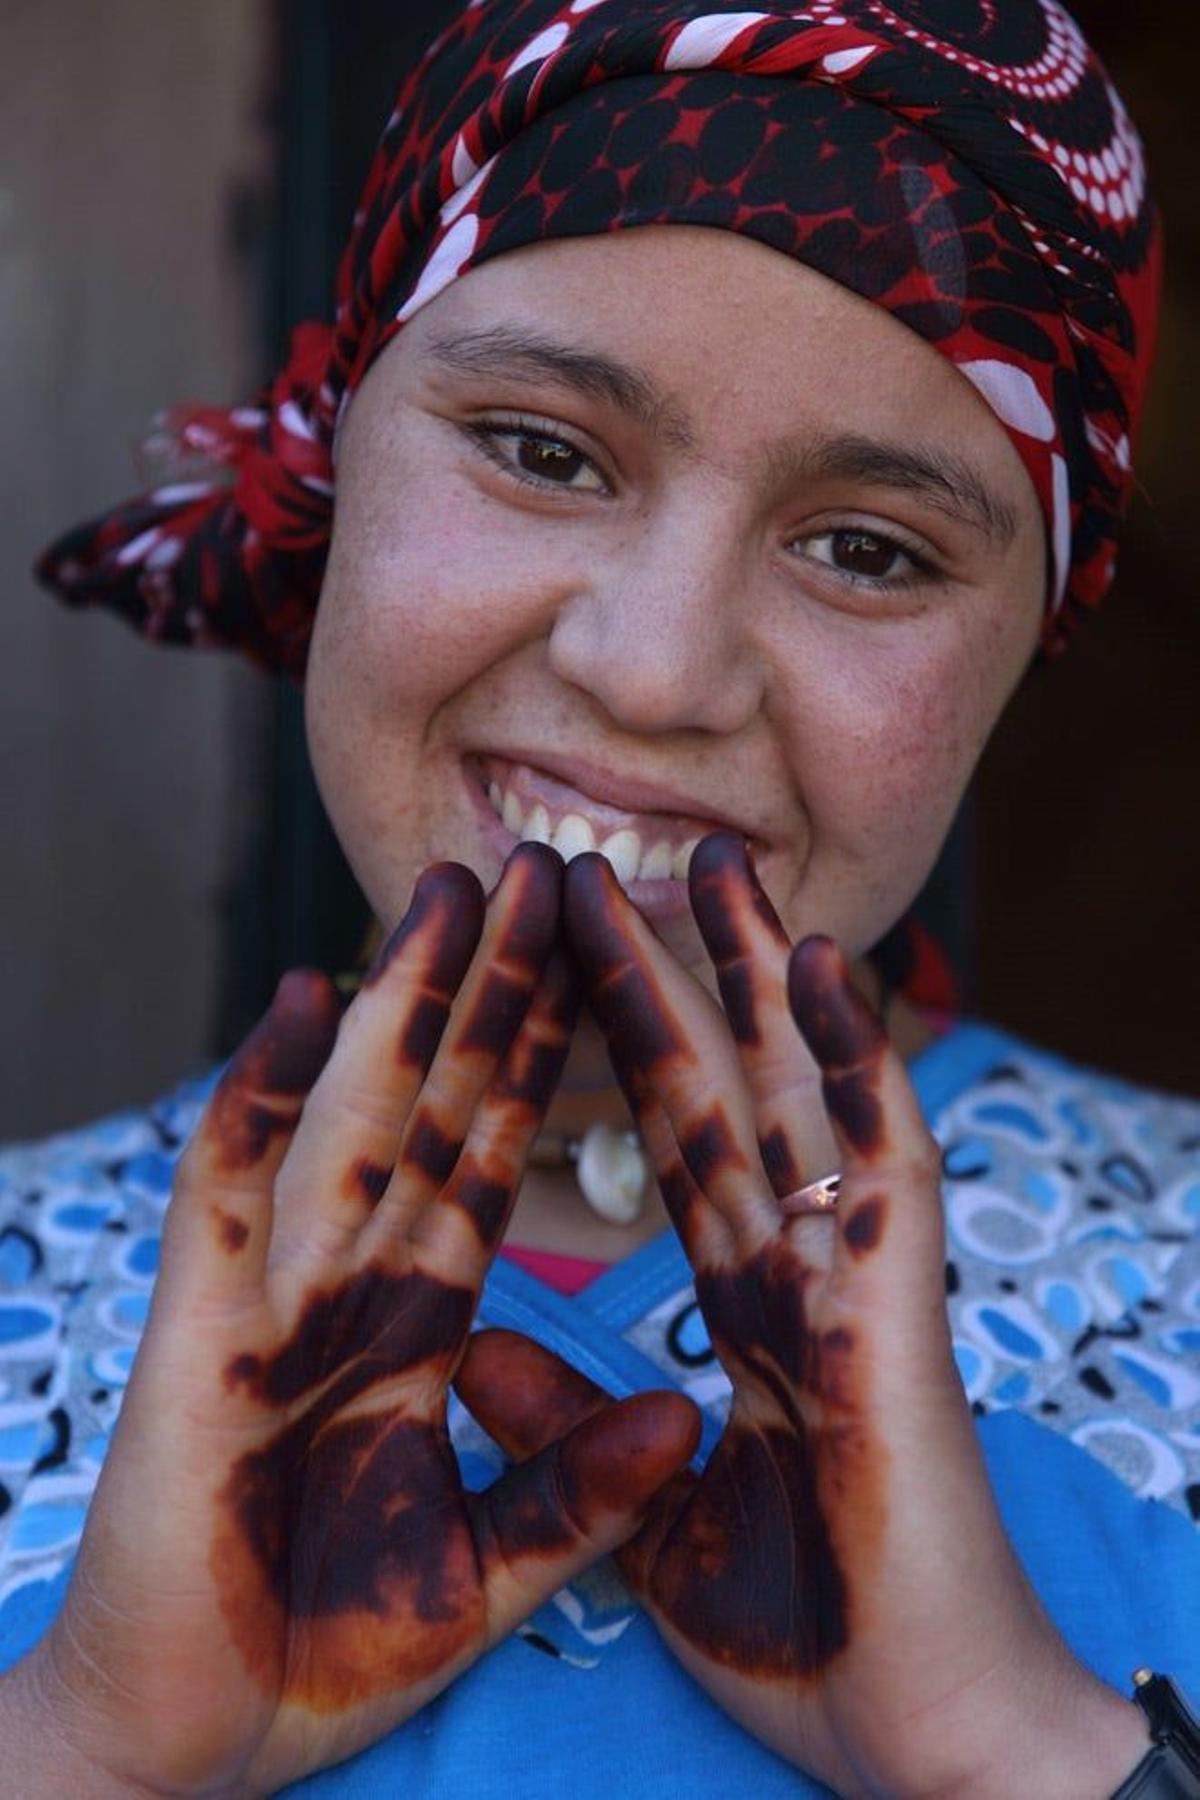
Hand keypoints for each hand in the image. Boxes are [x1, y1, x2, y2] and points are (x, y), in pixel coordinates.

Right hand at [19, 845, 698, 1798]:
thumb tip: (681, 1412)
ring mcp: (275, 1302)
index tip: (601, 964)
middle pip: (436, 1109)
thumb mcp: (492, 1572)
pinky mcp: (202, 1341)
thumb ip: (577, 1488)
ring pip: (353, 1117)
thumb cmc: (317, 1655)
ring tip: (451, 887)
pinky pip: (233, 1196)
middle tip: (540, 869)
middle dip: (489, 990)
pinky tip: (308, 1000)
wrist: (189, 1752)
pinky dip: (265, 1097)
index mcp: (417, 1330)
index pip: (496, 1161)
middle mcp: (351, 1289)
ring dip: (401, 1000)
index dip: (546, 1060)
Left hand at [458, 835, 1145, 1798]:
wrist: (912, 1740)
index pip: (665, 1148)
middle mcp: (793, 1270)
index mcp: (741, 1309)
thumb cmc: (805, 1634)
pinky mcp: (899, 1312)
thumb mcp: (636, 1515)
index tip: (558, 961)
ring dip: (755, 973)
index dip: (612, 1054)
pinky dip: (855, 1057)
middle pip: (719, 1091)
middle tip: (616, 863)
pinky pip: (878, 1160)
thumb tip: (476, 1343)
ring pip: (796, 1092)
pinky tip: (817, 966)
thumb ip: (565, 1420)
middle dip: (669, 975)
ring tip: (716, 864)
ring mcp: (849, 1278)